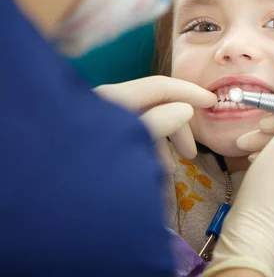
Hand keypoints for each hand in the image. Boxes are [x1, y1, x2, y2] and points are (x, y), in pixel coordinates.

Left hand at [94, 76, 216, 172]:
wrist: (53, 195)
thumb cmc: (93, 166)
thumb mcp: (130, 143)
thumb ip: (158, 124)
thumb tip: (183, 110)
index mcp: (115, 99)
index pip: (161, 86)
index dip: (189, 92)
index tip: (213, 104)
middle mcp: (109, 105)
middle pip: (156, 105)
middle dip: (177, 128)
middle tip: (191, 154)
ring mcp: (105, 122)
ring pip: (146, 124)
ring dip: (162, 145)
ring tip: (166, 173)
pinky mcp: (102, 140)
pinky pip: (133, 137)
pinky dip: (147, 152)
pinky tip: (150, 173)